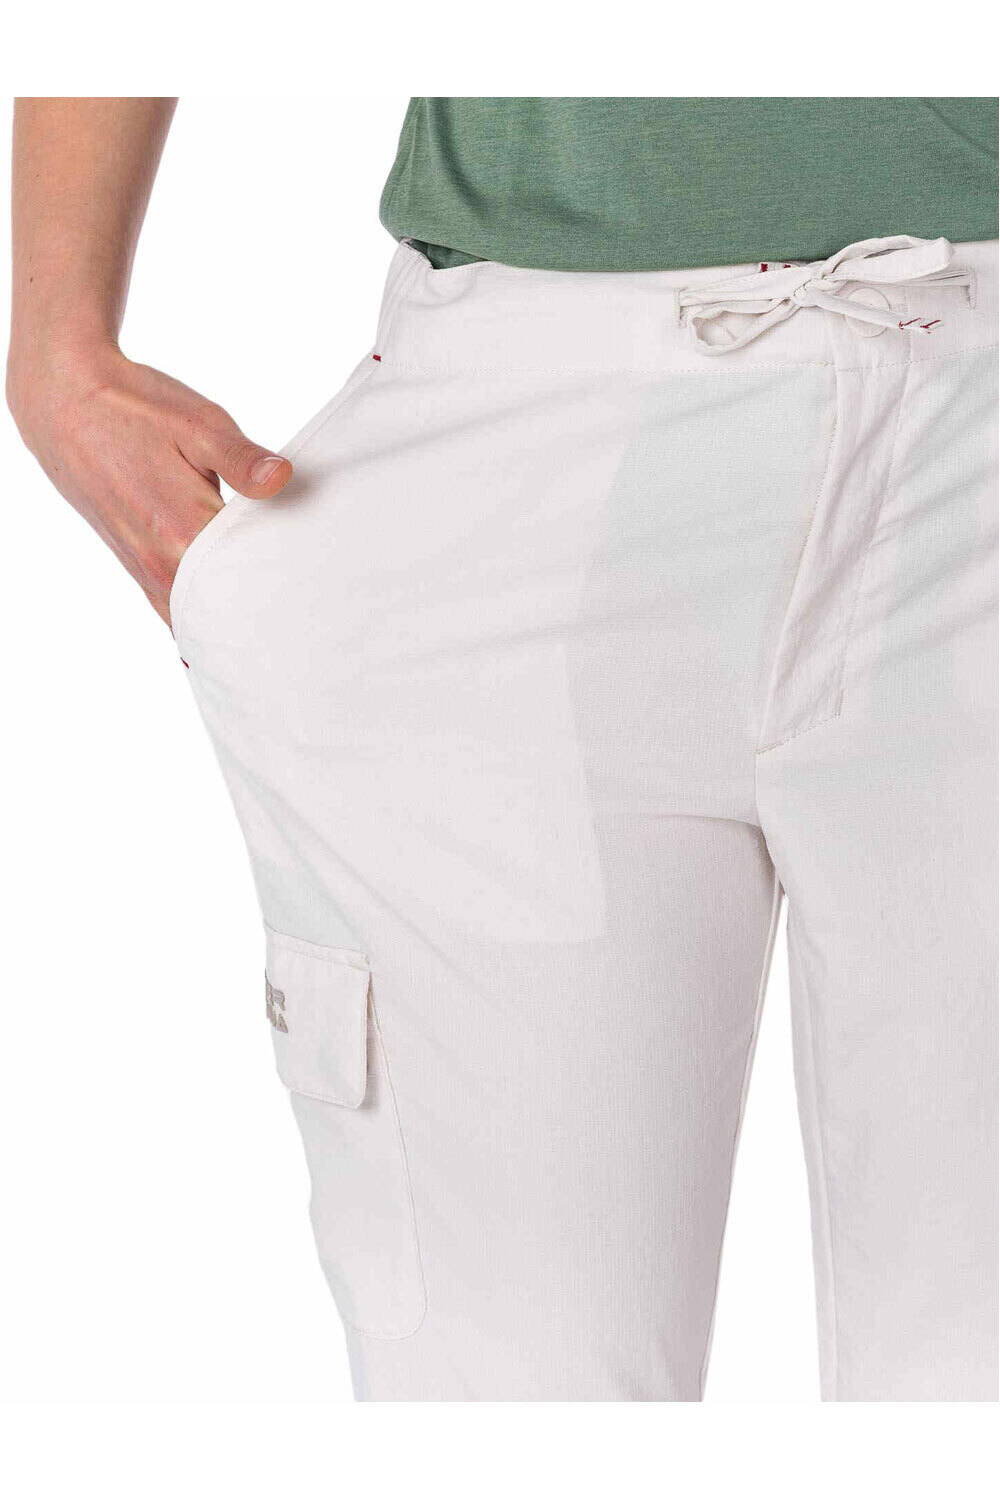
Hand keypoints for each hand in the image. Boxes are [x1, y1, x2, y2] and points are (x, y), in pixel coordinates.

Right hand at [7, 340, 291, 625]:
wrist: (65, 405)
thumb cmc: (135, 409)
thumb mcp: (198, 423)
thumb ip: (243, 459)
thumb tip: (282, 479)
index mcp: (183, 534)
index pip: (249, 583)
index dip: (286, 589)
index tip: (317, 593)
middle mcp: (161, 566)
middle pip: (225, 614)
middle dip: (262, 618)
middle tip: (304, 617)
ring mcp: (145, 572)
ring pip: (195, 621)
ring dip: (230, 624)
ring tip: (272, 627)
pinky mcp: (136, 568)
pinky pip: (173, 612)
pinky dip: (200, 620)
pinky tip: (226, 624)